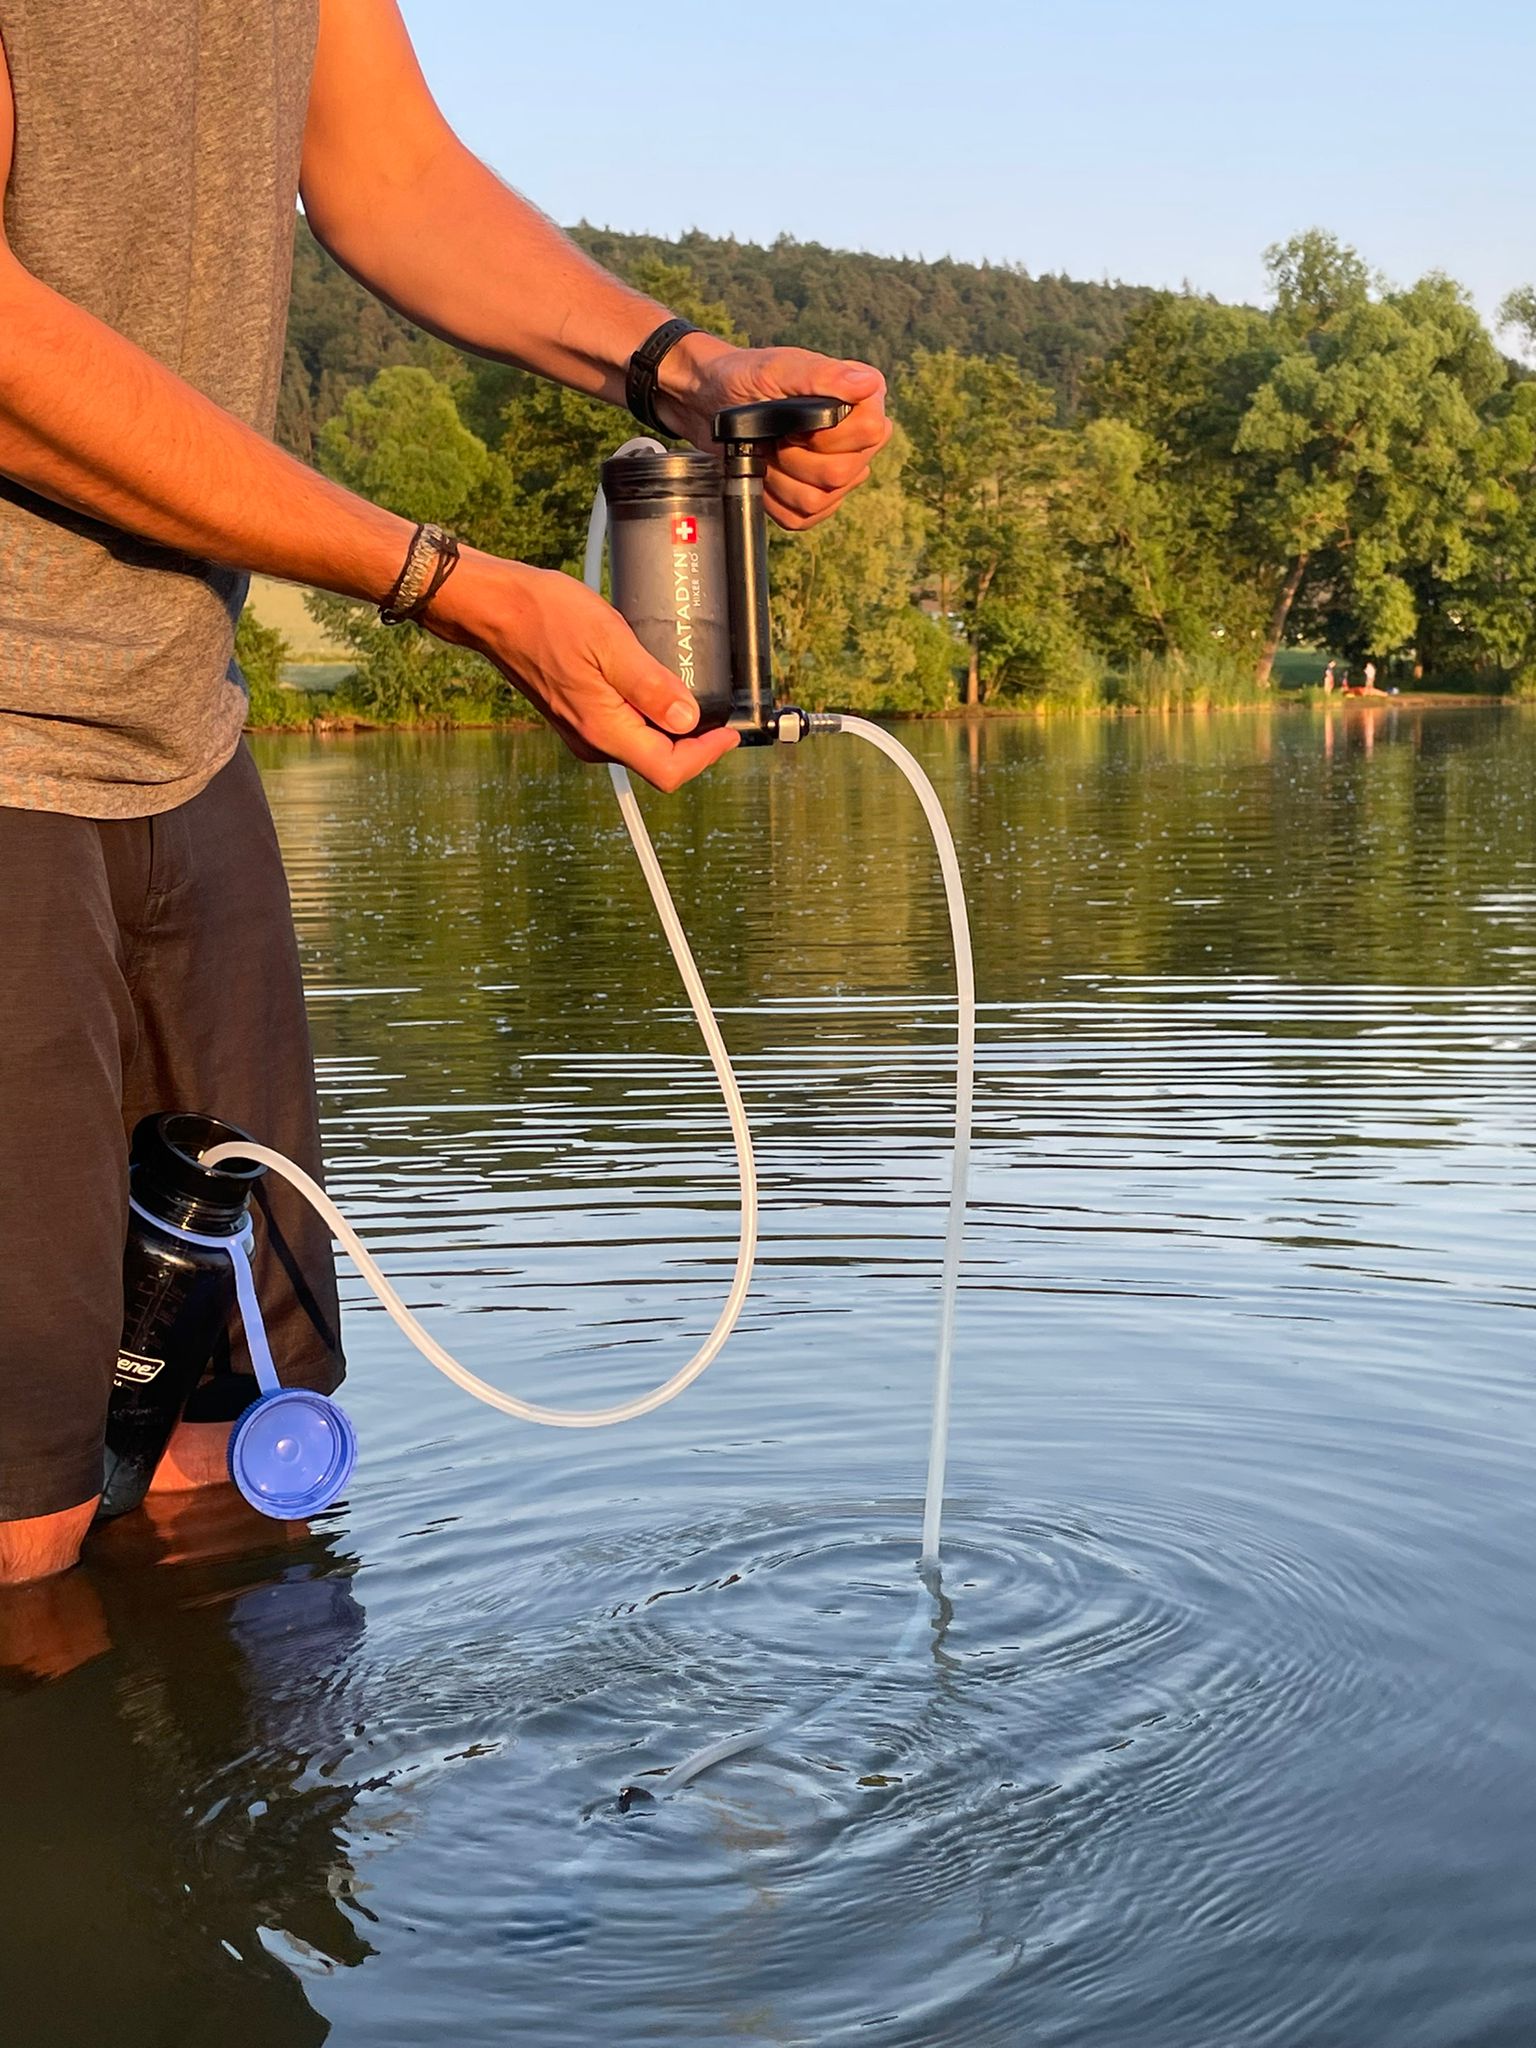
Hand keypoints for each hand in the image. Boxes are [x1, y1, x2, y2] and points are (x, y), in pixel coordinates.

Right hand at [426, 550, 738, 790]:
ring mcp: (582, 731)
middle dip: (694, 741)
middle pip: (658, 761)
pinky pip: (623, 727)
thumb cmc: (547, 617)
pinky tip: (653, 680)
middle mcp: (592, 741)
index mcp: (604, 730)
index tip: (729, 731)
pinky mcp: (576, 715)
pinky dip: (647, 713)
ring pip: (641, 744)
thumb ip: (651, 686)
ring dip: (671, 725)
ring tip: (690, 688)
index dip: (706, 755)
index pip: (668, 770)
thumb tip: (689, 720)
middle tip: (719, 707)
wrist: (496, 609)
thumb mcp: (610, 643)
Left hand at [659, 337, 891, 530]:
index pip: (870, 433)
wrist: (709, 402)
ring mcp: (837, 474)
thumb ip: (824, 376)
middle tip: (775, 436)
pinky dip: (774, 501)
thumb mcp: (780, 369)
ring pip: (820, 499)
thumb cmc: (746, 376)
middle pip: (843, 473)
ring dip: (781, 479)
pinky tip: (765, 474)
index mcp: (861, 402)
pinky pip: (802, 518)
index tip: (795, 420)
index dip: (828, 434)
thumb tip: (867, 385)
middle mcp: (856, 440)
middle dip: (797, 458)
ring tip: (767, 452)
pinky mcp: (813, 500)